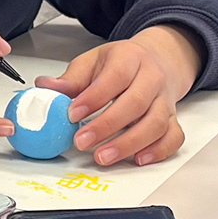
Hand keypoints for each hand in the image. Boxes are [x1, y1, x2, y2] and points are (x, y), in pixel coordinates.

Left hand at [35, 24, 204, 166]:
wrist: (158, 59)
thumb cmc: (122, 63)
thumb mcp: (93, 62)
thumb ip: (71, 78)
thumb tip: (45, 86)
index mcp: (130, 59)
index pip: (115, 77)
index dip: (94, 98)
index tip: (72, 114)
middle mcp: (152, 79)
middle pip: (136, 103)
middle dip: (106, 126)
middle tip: (81, 142)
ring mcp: (165, 100)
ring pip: (156, 123)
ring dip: (128, 144)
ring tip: (102, 157)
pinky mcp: (172, 119)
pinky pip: (173, 136)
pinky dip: (158, 150)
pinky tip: (137, 159)